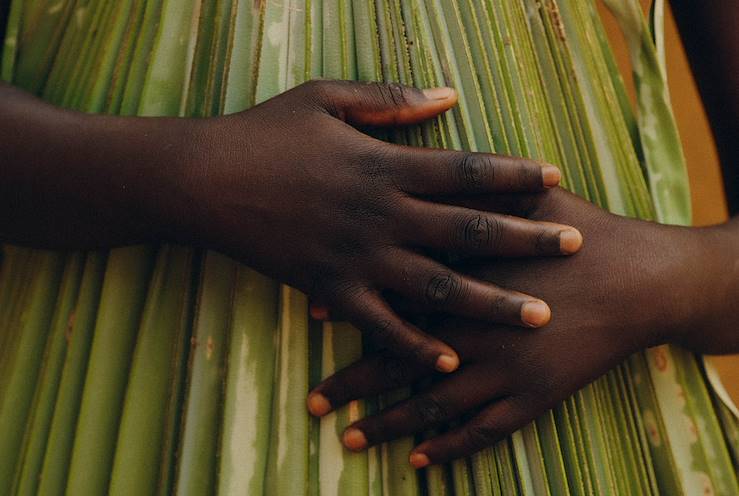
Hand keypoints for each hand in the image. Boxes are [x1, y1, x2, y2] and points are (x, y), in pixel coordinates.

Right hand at [180, 80, 582, 371]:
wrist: (204, 180)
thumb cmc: (265, 133)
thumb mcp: (325, 97)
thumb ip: (391, 99)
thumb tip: (450, 95)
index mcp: (384, 164)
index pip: (466, 169)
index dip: (514, 173)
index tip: (555, 178)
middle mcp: (381, 213)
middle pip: (468, 229)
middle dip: (527, 238)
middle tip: (575, 245)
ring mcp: (357, 256)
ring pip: (438, 285)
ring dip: (491, 301)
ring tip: (538, 314)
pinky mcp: (330, 288)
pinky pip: (381, 324)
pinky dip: (416, 343)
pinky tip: (449, 358)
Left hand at [307, 187, 735, 464]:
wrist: (640, 282)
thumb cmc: (581, 234)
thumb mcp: (527, 196)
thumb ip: (474, 183)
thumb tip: (429, 157)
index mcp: (466, 280)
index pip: (394, 295)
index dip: (353, 305)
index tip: (315, 314)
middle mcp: (473, 331)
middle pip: (400, 361)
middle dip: (352, 385)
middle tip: (312, 404)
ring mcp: (502, 371)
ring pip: (431, 407)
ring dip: (387, 425)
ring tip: (349, 441)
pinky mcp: (531, 399)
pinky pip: (482, 433)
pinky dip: (448, 447)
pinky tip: (418, 459)